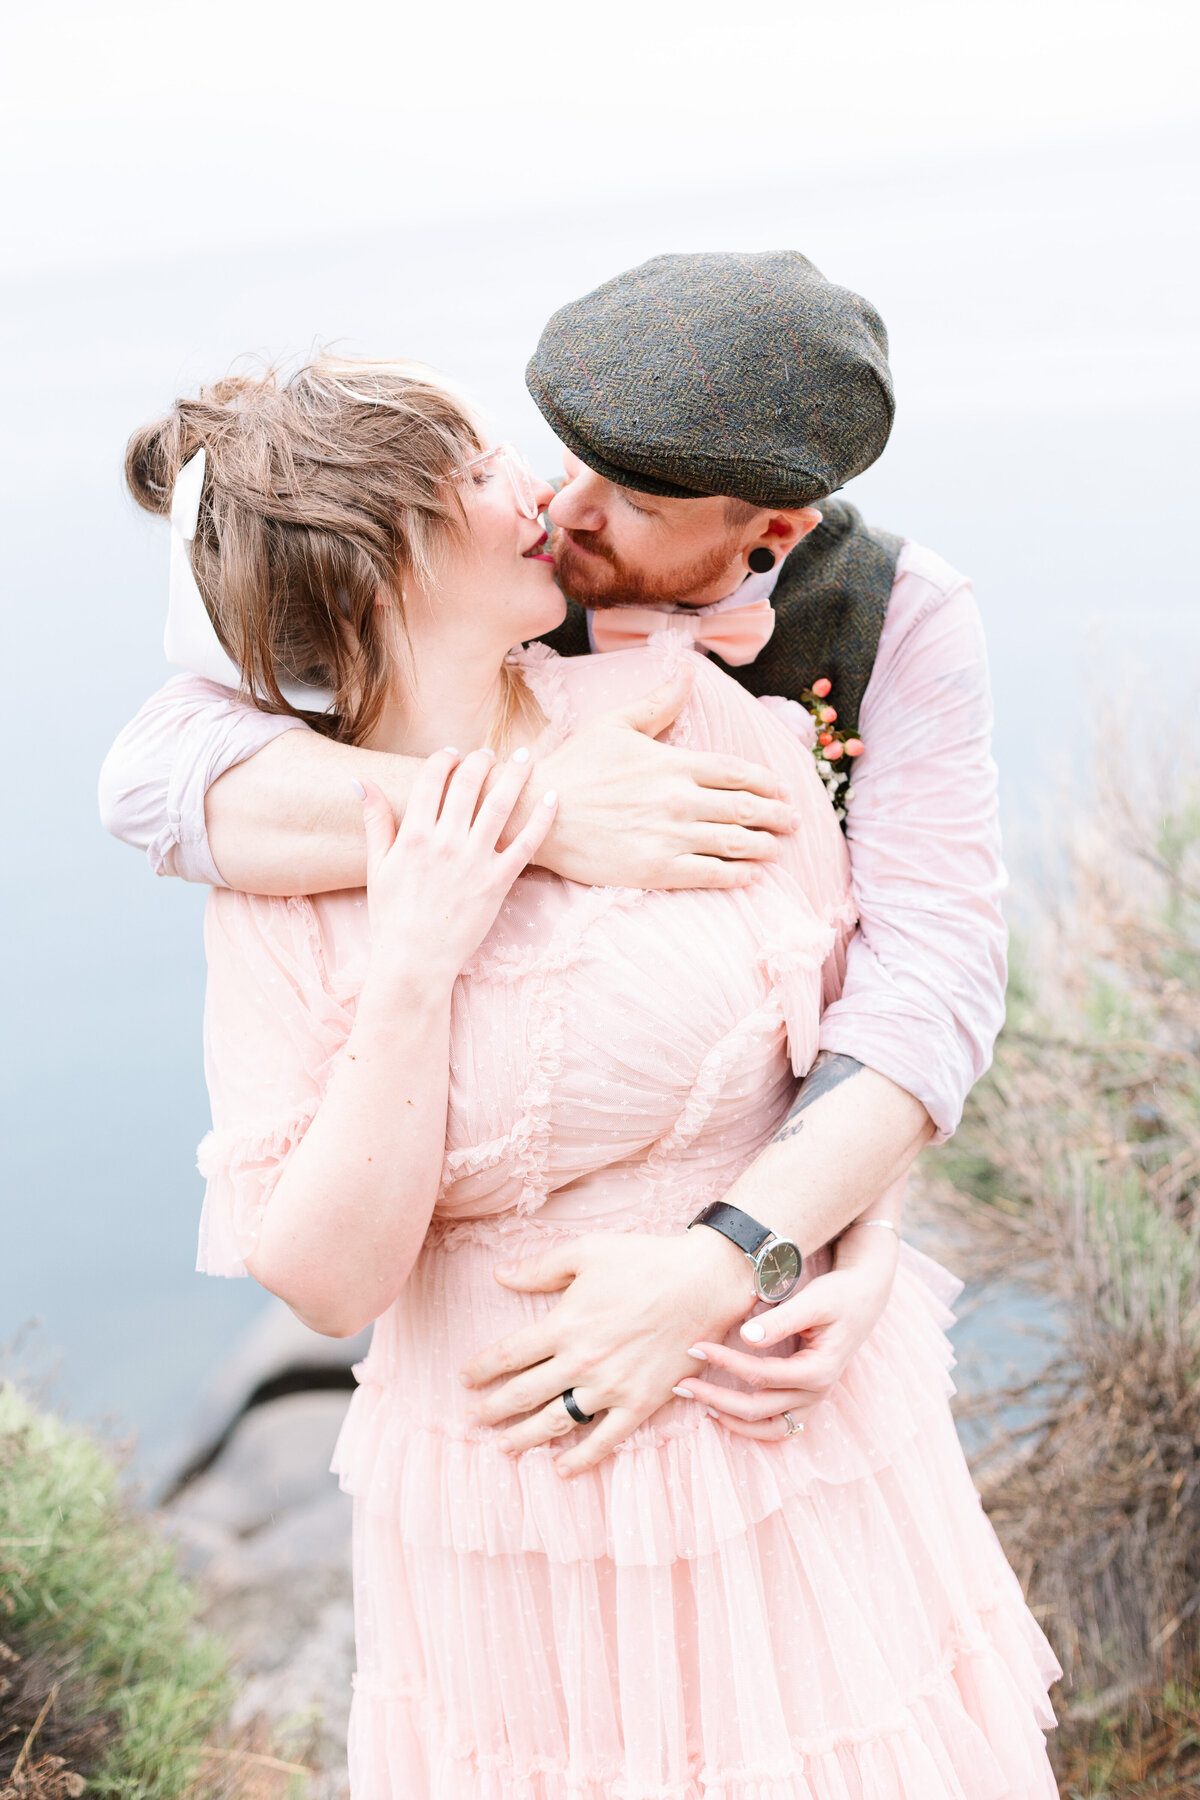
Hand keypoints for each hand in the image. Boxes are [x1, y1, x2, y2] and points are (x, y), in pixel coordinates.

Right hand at [358, 749, 556, 991]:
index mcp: (413, 836)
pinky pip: (526, 844)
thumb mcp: (377, 867)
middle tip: (490, 753)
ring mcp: (473, 861)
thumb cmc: (392, 917)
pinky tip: (551, 796)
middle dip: (481, 761)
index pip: (432, 779)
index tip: (453, 753)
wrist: (414, 962)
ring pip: (500, 805)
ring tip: (525, 757)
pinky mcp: (498, 882)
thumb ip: (375, 821)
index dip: (444, 759)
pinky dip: (541, 818)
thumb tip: (361, 781)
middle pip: (468, 784)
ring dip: (515, 775)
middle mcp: (444, 842)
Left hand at [458, 1227, 753, 1475]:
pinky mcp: (640, 1403)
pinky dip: (581, 1459)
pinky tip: (561, 1468)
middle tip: (473, 1420)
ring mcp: (611, 1387)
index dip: (481, 1369)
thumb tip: (499, 1275)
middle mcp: (582, 1361)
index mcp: (565, 1324)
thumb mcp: (587, 1251)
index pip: (508, 1355)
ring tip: (503, 1447)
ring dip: (524, 1438)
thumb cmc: (645, 1261)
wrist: (703, 1283)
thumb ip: (540, 1268)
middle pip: (524, 1393)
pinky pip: (604, 1440)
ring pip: (556, 1422)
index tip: (465, 1378)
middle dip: (493, 1409)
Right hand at [514, 667, 798, 889]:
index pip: (737, 772)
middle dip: (777, 816)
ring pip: (734, 843)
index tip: (781, 789)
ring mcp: (670, 836)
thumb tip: (687, 671)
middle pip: (745, 808)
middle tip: (793, 823)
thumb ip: (659, 702)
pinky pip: (710, 874)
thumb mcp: (615, 724)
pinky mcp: (656, 869)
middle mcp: (679, 799)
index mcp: (673, 763)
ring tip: (777, 850)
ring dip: (763, 847)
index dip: (766, 782)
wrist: (536, 811)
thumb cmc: (574, 766)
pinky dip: (736, 876)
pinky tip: (749, 876)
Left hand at [678, 1224, 899, 1438]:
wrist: (863, 1299)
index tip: (696, 1346)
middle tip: (680, 1383)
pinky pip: (775, 1428)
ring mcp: (812, 1401)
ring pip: (765, 1427)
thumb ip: (781, 1320)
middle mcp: (816, 1393)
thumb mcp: (814, 1301)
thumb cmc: (838, 1295)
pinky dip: (748, 1427)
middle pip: (757, 1408)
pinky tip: (721, 1413)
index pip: (762, 1375)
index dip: (726, 1363)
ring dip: (728, 1418)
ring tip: (696, 1400)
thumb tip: (746, 1337)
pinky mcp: (806, 1400)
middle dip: (714, 1397)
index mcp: (819, 1370)